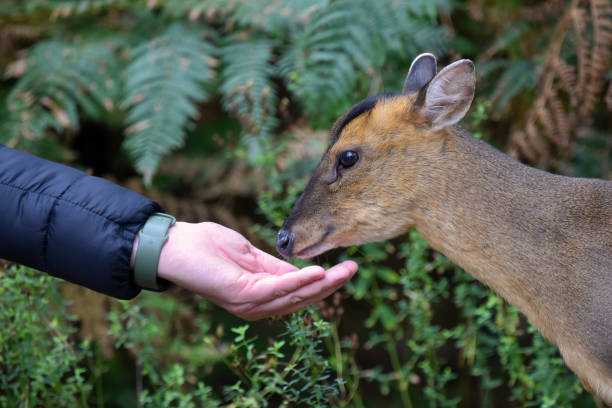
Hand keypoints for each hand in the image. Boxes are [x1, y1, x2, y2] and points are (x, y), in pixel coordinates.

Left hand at [153, 222, 356, 319]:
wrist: (176, 245)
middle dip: (330, 284)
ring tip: (343, 271)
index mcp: (260, 295)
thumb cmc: (208, 247)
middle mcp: (257, 305)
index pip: (299, 293)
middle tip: (354, 269)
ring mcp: (248, 303)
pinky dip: (296, 281)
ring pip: (293, 297)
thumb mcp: (250, 256)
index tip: (346, 268)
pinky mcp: (241, 295)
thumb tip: (302, 270)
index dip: (324, 282)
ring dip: (320, 284)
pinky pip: (275, 289)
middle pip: (302, 298)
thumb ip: (274, 266)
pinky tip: (315, 272)